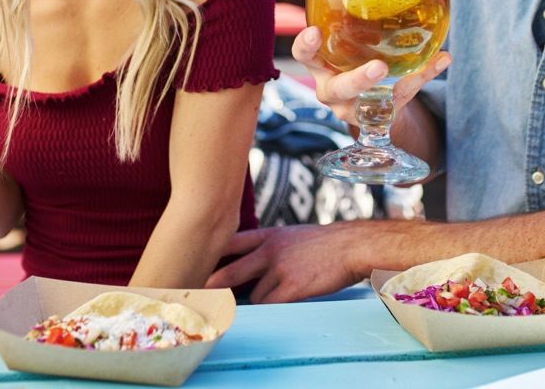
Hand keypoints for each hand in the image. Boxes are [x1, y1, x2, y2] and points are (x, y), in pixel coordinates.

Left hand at [206, 223, 368, 302]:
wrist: (351, 246)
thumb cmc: (325, 243)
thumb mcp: (291, 234)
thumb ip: (269, 245)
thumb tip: (249, 261)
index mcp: (268, 236)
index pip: (229, 243)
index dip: (210, 255)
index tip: (193, 264)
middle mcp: (268, 251)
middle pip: (228, 272)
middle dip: (211, 287)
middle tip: (196, 297)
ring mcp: (279, 269)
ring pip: (252, 295)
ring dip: (255, 302)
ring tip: (259, 303)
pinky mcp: (291, 288)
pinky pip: (269, 305)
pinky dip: (268, 310)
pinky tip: (270, 310)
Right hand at [292, 26, 450, 125]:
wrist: (370, 97)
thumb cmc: (356, 57)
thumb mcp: (351, 39)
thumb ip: (359, 12)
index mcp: (320, 64)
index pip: (305, 54)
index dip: (306, 45)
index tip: (316, 32)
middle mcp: (331, 89)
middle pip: (338, 88)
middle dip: (358, 79)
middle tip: (379, 67)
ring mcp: (353, 107)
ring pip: (368, 104)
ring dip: (391, 90)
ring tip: (411, 74)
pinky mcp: (377, 115)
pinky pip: (400, 99)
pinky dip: (421, 78)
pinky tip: (441, 60)